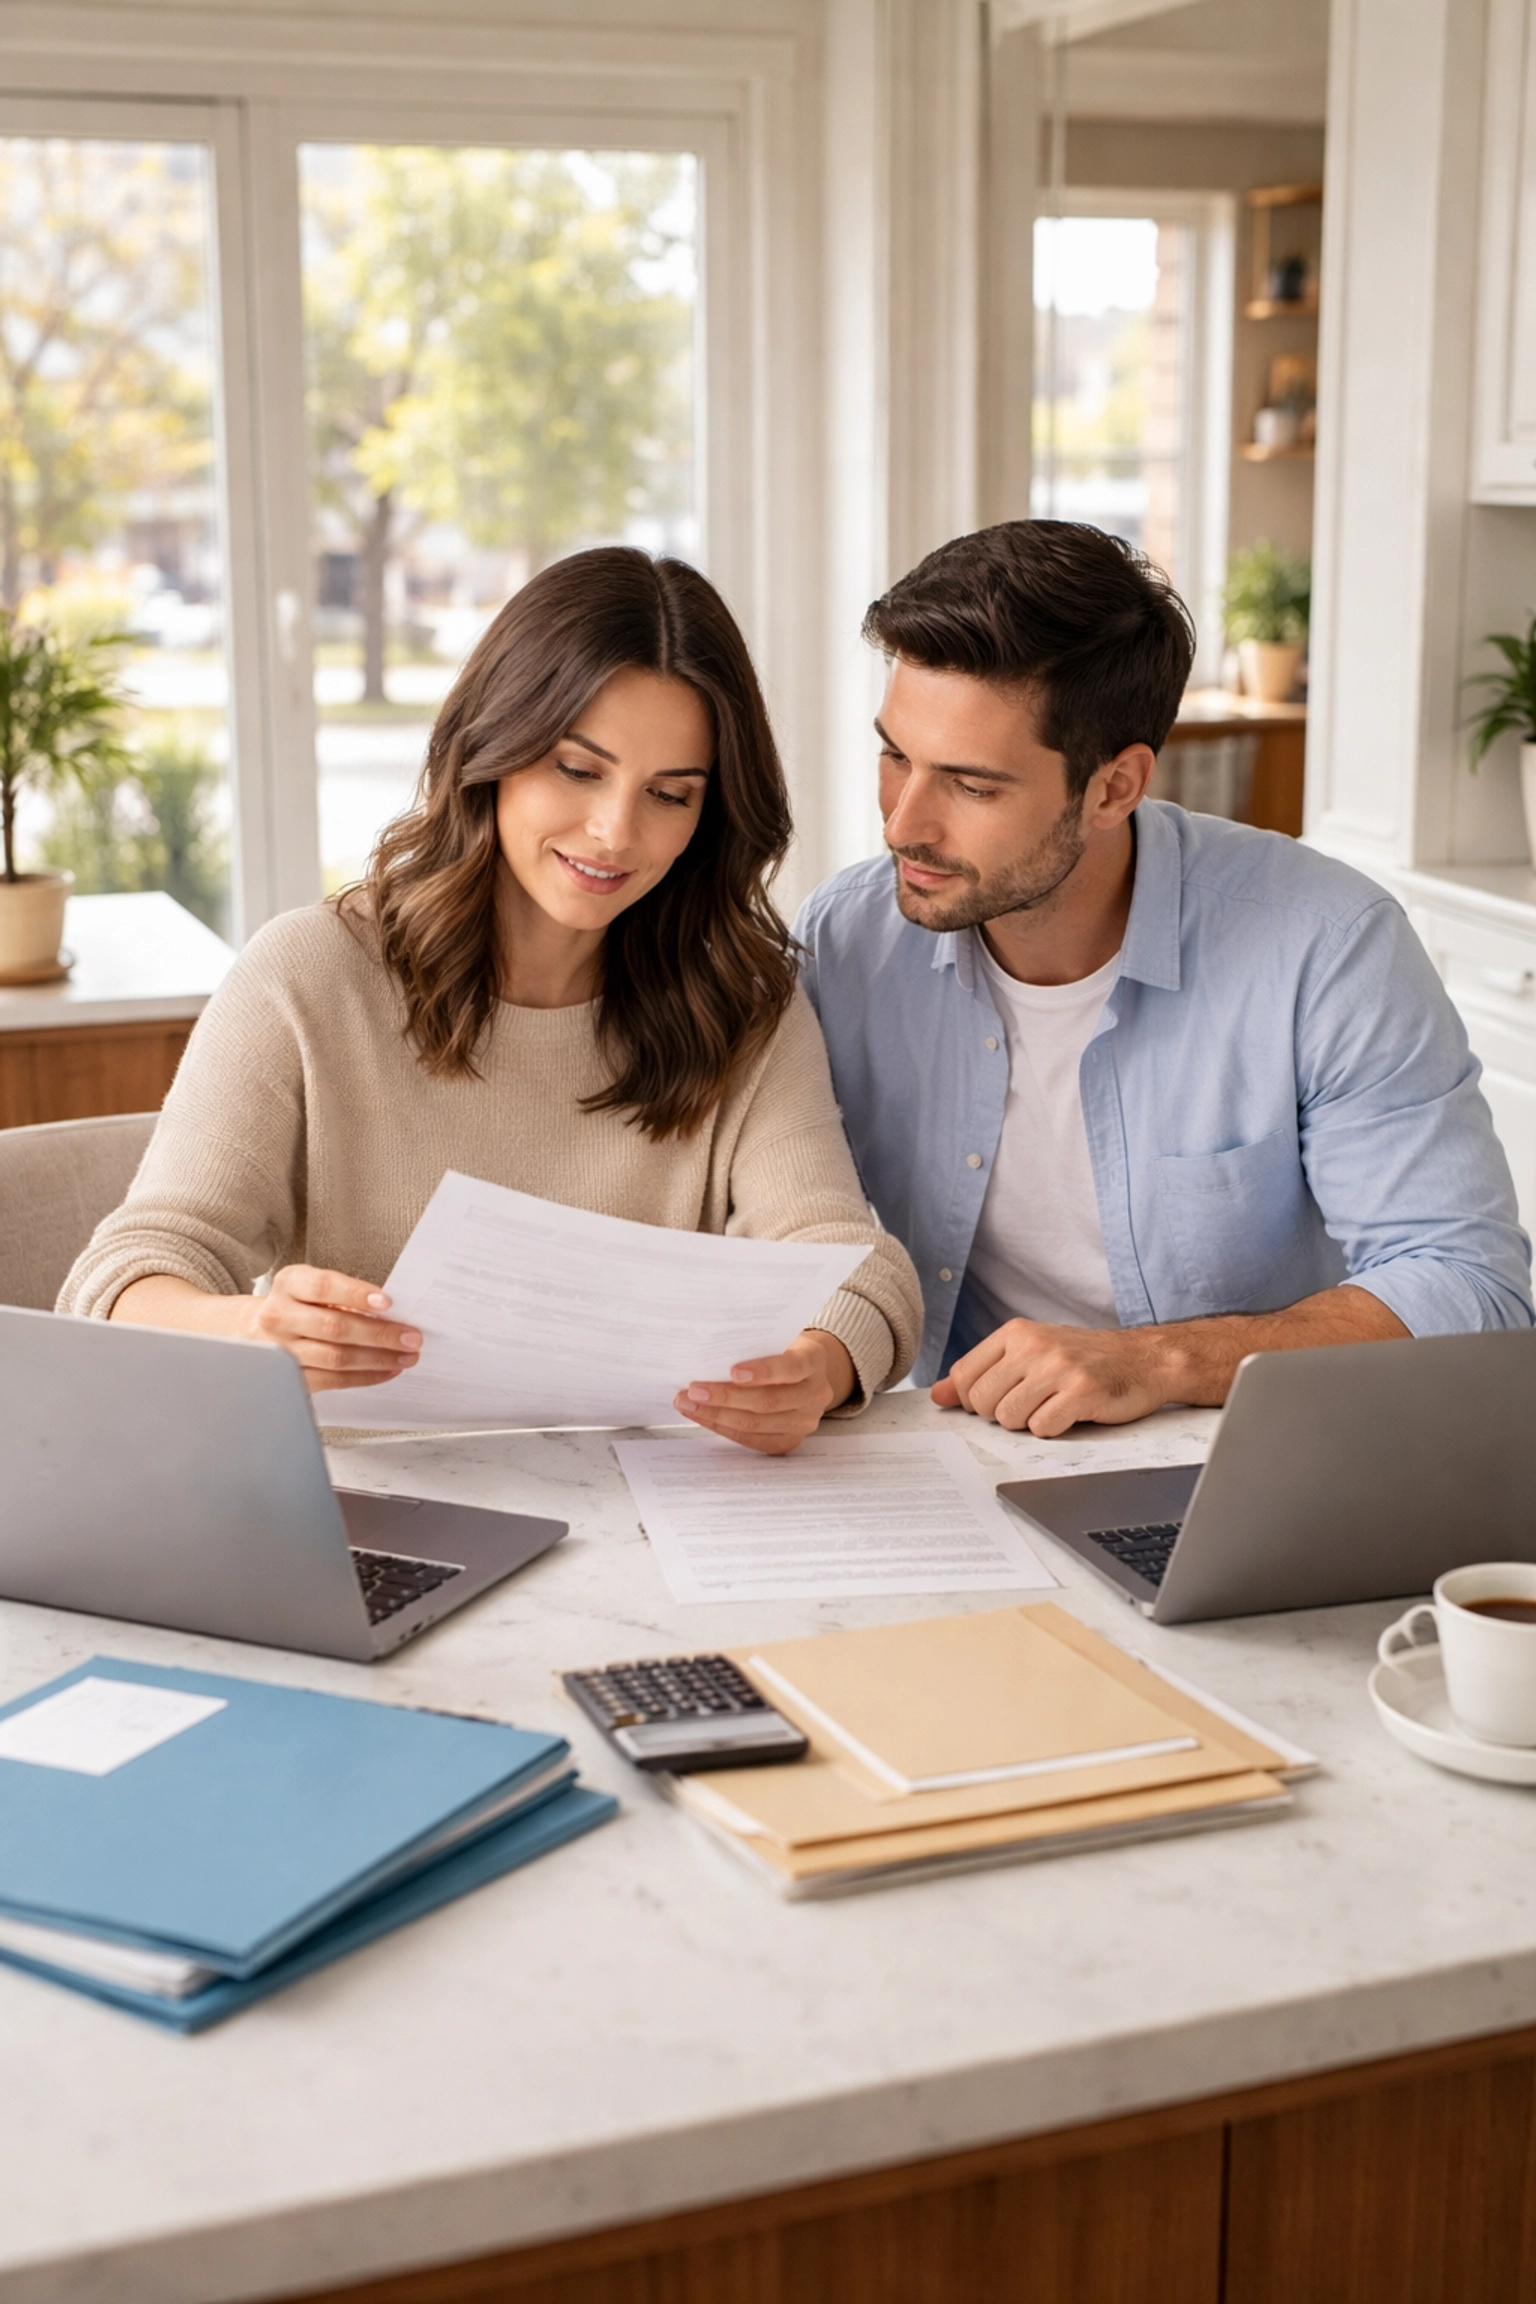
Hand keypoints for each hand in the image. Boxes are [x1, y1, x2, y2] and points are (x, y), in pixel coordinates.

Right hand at [246, 1266, 422, 1393]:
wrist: (253, 1331)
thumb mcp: (312, 1288)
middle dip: (379, 1334)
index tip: (388, 1302)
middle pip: (334, 1327)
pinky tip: (386, 1370)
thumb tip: (394, 1313)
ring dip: (378, 1358)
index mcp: (289, 1284)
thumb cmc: (297, 1305)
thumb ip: (346, 1294)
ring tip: (405, 1356)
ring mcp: (281, 1350)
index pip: (323, 1287)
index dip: (356, 1294)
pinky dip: (365, 1376)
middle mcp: (280, 1316)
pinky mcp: (290, 1378)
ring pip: (336, 1358)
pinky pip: (333, 1380)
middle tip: (411, 1337)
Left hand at [674, 1328, 855, 1455]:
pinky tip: (701, 1415)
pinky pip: (751, 1440)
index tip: (733, 1371)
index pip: (791, 1367)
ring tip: (688, 1402)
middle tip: (694, 1389)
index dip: (763, 1371)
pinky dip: (722, 1427)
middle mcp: (815, 1394)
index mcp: (814, 1361)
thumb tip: (707, 1353)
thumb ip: (754, 1344)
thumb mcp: (778, 1338)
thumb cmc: (782, 1350)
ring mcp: (804, 1422)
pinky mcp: (788, 1440)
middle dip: (726, 1397)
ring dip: (716, 1415)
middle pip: (768, 1401)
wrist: (807, 1374)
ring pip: (755, 1424)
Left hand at [932, 1318, 1168, 1436]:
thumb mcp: (1029, 1354)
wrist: (1144, 1359)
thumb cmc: (1083, 1359)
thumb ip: (982, 1372)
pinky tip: (1070, 1413)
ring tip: (1052, 1406)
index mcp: (1015, 1332)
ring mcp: (1059, 1368)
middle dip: (1003, 1415)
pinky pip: (1041, 1429)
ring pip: (1009, 1418)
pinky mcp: (1082, 1392)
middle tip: (1034, 1404)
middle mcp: (1034, 1345)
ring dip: (1029, 1423)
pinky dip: (1054, 1429)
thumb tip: (937, 1394)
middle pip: (982, 1402)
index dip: (977, 1400)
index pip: (963, 1377)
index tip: (1003, 1398)